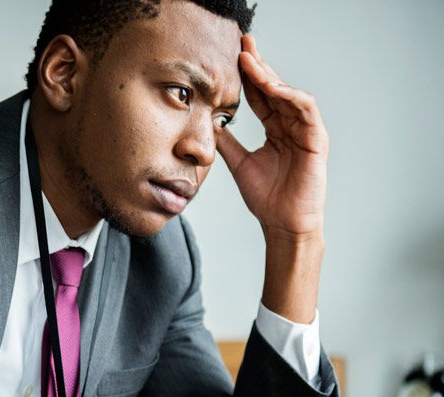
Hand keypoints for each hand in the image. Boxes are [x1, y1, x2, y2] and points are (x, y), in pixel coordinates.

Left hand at [217, 35, 328, 240]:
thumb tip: (207, 125)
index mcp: (276, 129)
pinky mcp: (317, 139)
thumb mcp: (239, 163)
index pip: (261, 96)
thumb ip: (226, 143)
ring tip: (250, 61)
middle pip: (275, 88)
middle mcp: (291, 125)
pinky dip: (289, 95)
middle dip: (259, 65)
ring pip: (289, 94)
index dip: (247, 77)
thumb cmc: (266, 198)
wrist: (282, 224)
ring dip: (270, 76)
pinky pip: (305, 109)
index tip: (231, 57)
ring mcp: (306, 131)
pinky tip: (272, 87)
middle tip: (243, 44)